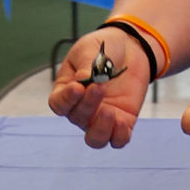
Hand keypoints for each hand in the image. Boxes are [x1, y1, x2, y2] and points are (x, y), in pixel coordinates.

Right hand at [48, 29, 150, 148]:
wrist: (130, 49)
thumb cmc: (103, 49)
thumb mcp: (89, 50)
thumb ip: (85, 65)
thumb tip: (83, 79)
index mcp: (67, 91)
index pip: (59, 104)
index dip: (66, 100)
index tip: (78, 87)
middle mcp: (82, 109)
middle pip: (78, 118)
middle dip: (88, 104)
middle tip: (99, 85)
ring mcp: (101, 118)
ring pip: (95, 139)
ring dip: (100, 130)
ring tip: (109, 111)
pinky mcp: (122, 122)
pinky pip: (118, 140)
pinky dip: (119, 136)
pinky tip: (122, 122)